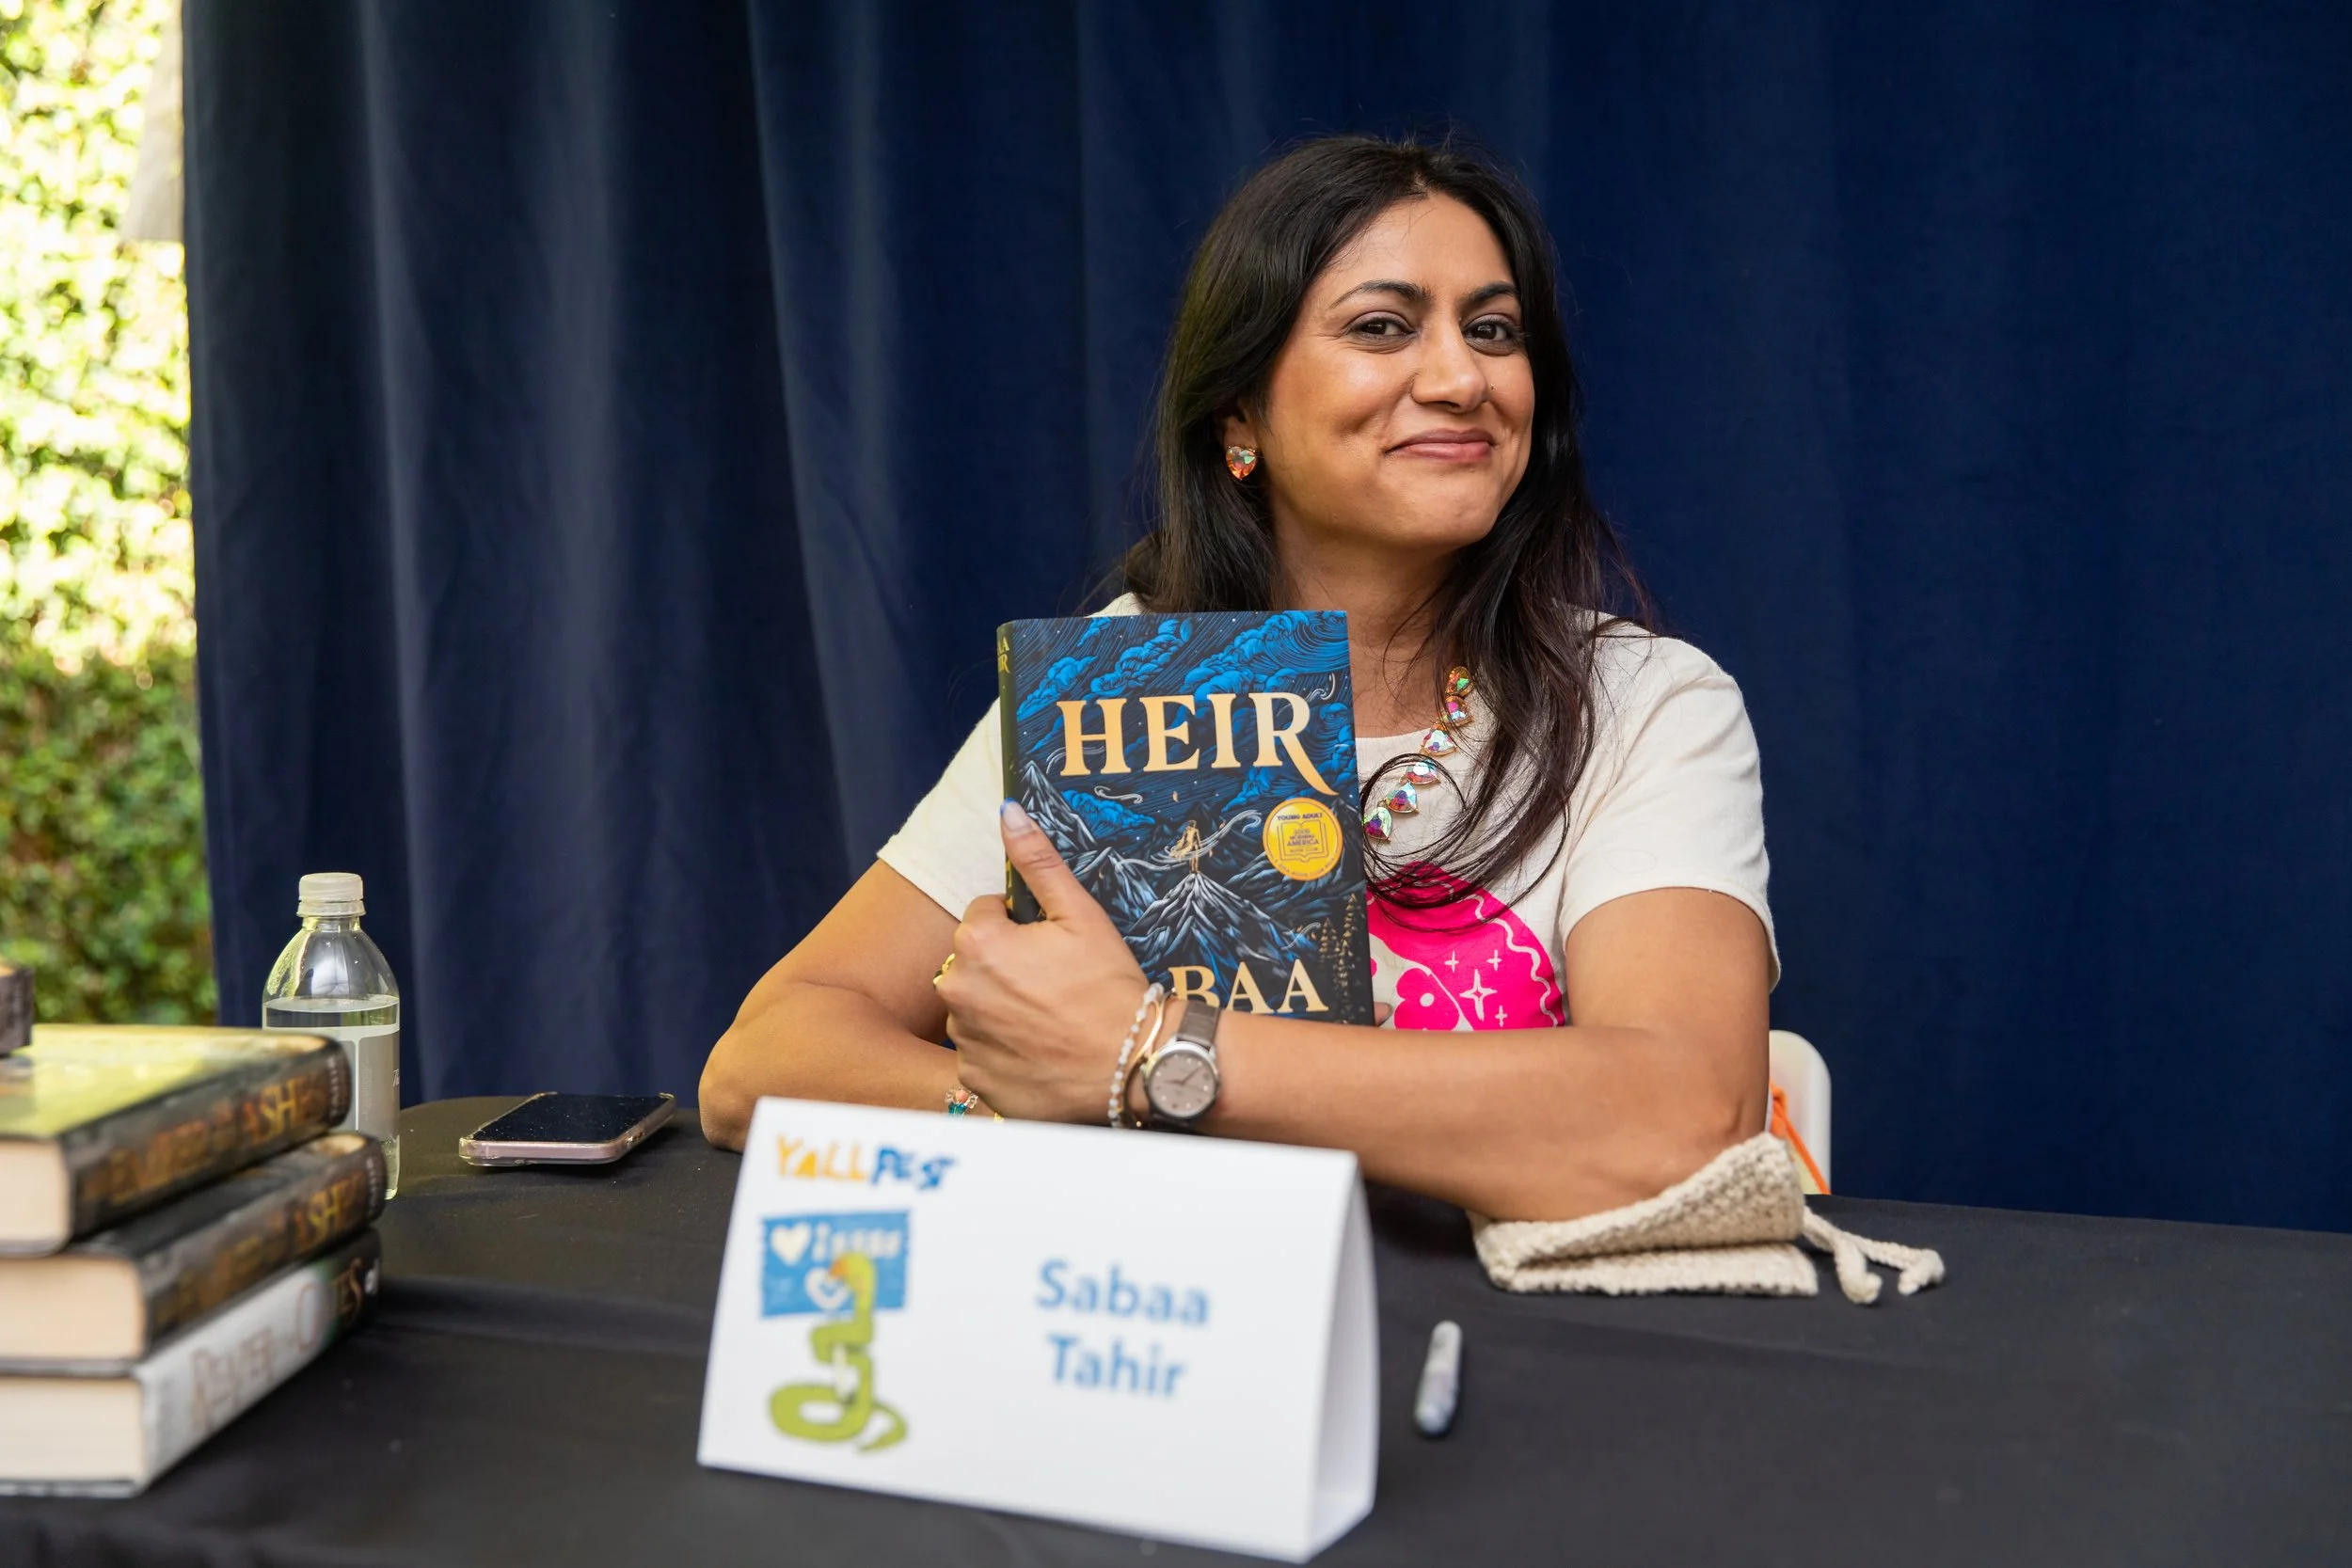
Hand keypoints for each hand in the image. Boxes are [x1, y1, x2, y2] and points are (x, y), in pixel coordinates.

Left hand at [938, 801, 1154, 1122]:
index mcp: (977, 941)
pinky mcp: (975, 1078)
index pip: (985, 915)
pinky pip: (980, 1054)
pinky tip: (1040, 1052)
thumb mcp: (1080, 915)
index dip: (1021, 928)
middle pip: (973, 962)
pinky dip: (1003, 1052)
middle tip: (1053, 985)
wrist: (1132, 1063)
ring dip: (1000, 1009)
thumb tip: (1008, 811)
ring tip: (1049, 1020)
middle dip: (1004, 967)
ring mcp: (964, 1039)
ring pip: (975, 1007)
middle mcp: (957, 990)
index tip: (1053, 949)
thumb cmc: (1108, 986)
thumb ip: (1037, 862)